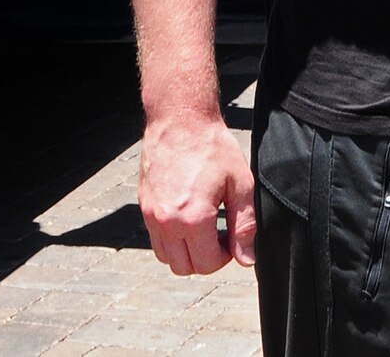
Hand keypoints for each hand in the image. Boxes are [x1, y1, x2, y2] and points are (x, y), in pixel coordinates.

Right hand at [139, 112, 255, 274]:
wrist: (180, 121)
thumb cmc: (213, 148)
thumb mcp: (240, 183)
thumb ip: (244, 224)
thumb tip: (246, 258)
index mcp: (193, 218)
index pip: (207, 264)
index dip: (225, 257)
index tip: (232, 238)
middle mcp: (167, 222)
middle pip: (184, 267)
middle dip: (205, 259)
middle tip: (220, 235)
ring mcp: (151, 216)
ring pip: (167, 258)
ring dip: (186, 252)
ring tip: (204, 228)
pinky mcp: (143, 207)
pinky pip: (156, 240)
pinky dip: (172, 240)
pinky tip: (188, 218)